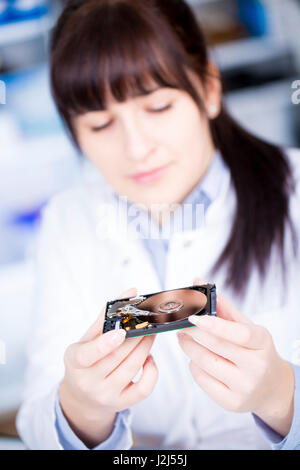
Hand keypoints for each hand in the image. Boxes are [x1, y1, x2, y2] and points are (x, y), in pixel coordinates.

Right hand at [59, 287, 157, 447]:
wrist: (83, 396)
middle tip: (148, 321)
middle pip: (117, 357)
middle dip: (136, 336)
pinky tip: (149, 357)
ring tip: (151, 333)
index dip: (105, 344)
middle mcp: (88, 382)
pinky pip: (143, 388)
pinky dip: (152, 370)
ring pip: (132, 368)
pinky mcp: (122, 404)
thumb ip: (107, 314)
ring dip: (145, 346)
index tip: (121, 332)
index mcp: (75, 362)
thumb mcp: (88, 338)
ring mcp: (105, 396)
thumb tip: (131, 292)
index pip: (87, 355)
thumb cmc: (87, 359)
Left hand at [177, 279, 294, 437]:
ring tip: (183, 338)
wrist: (271, 387)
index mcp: (262, 343)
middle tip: (179, 324)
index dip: (214, 324)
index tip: (193, 317)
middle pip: (216, 346)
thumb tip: (198, 280)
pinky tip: (196, 358)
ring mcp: (244, 387)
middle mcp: (256, 367)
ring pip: (204, 363)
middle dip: (192, 333)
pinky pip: (202, 380)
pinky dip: (194, 366)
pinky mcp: (231, 402)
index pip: (238, 333)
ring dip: (188, 348)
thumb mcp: (246, 326)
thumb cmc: (255, 350)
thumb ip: (222, 305)